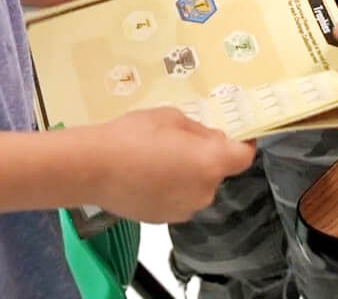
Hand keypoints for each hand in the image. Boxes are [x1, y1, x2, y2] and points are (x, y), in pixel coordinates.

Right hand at [85, 109, 255, 222]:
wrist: (94, 168)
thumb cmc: (133, 135)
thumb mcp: (171, 118)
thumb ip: (199, 131)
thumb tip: (212, 140)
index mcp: (211, 163)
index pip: (243, 157)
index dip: (243, 144)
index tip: (238, 135)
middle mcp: (204, 192)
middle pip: (216, 172)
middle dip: (205, 156)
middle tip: (179, 141)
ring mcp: (185, 209)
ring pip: (196, 186)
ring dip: (187, 174)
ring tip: (157, 158)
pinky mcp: (165, 219)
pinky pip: (178, 199)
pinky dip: (170, 188)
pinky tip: (146, 175)